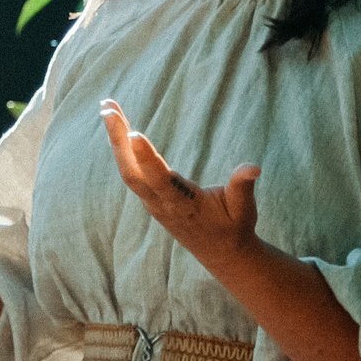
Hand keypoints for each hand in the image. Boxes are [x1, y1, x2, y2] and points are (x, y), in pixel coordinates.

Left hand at [101, 98, 261, 268]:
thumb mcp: (244, 209)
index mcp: (182, 205)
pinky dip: (122, 148)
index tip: (133, 133)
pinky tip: (119, 128)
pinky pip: (131, 171)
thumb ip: (243, 187)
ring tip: (107, 107)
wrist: (221, 253)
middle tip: (107, 109)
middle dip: (117, 140)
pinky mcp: (151, 198)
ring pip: (127, 170)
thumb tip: (254, 167)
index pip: (159, 180)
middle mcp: (161, 204)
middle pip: (131, 172)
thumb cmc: (234, 227)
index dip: (146, 158)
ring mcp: (152, 202)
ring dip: (115, 139)